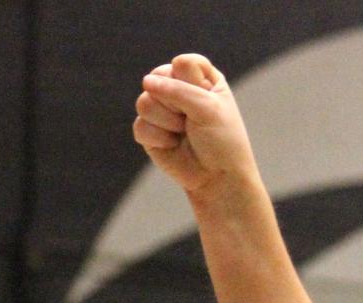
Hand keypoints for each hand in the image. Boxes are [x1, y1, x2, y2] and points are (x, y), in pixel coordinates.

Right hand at [134, 55, 258, 198]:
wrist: (218, 179)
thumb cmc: (222, 142)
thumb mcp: (208, 108)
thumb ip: (177, 89)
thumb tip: (145, 81)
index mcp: (201, 78)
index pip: (183, 63)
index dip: (191, 83)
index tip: (208, 103)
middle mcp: (179, 89)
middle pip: (158, 78)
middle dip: (176, 104)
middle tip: (193, 121)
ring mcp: (161, 109)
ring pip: (145, 102)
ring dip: (168, 122)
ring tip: (184, 133)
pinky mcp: (149, 131)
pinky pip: (140, 125)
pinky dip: (159, 139)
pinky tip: (174, 145)